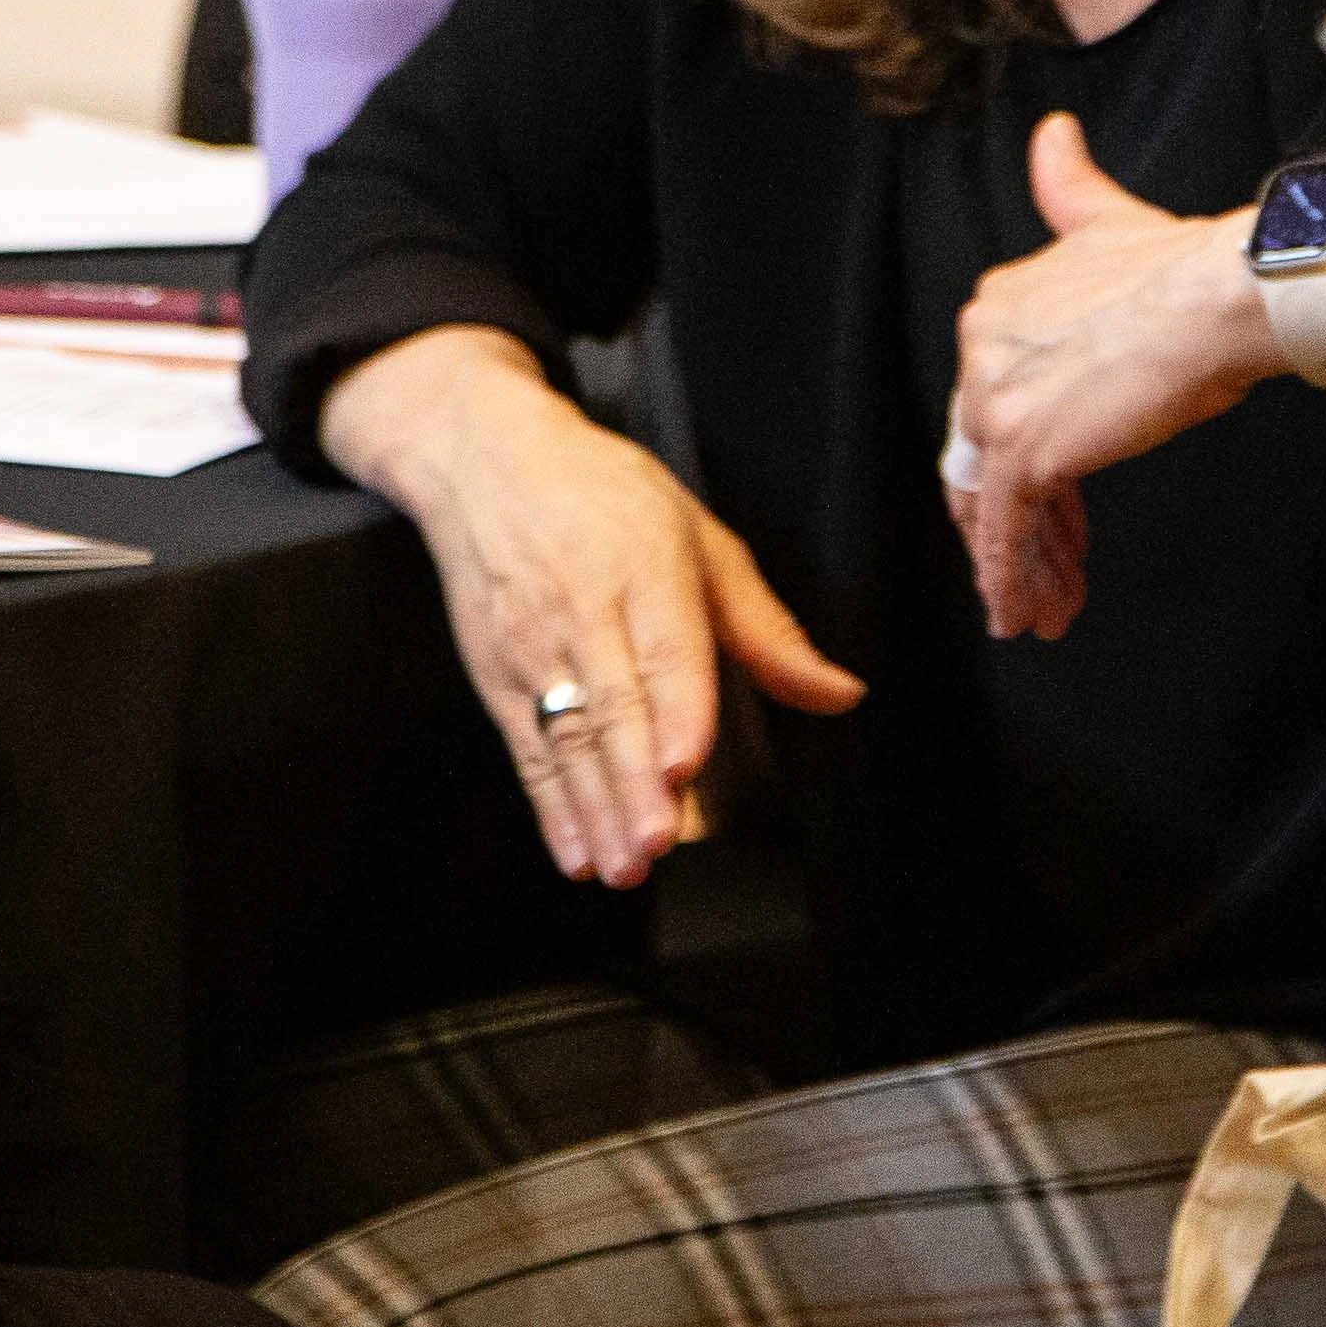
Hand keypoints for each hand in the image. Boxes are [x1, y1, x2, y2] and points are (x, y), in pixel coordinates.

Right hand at [322, 325, 862, 887]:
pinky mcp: (495, 675)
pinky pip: (526, 750)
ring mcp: (533, 646)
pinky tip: (574, 848)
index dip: (675, 711)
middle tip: (655, 841)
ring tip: (620, 864)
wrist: (486, 462)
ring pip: (566, 737)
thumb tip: (839, 691)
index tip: (685, 763)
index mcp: (645, 570)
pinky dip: (549, 806)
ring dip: (593, 808)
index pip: (664, 650)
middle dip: (632, 780)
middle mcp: (584, 610)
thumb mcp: (700, 539)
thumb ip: (768, 629)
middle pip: (611, 705)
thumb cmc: (601, 495)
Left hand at [941, 116, 1280, 640]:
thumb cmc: (1184, 268)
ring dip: (1023, 566)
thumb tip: (1051, 136)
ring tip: (1048, 607)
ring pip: (995, 505)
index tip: (1061, 496)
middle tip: (1053, 569)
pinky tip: (1027, 616)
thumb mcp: (1107, 219)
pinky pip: (1008, 534)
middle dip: (1020, 523)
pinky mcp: (1026, 451)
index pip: (994, 401)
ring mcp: (1000, 404)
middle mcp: (983, 352)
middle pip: (985, 461)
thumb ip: (1068, 186)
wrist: (1220, 295)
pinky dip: (1014, 580)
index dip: (1026, 456)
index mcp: (996, 306)